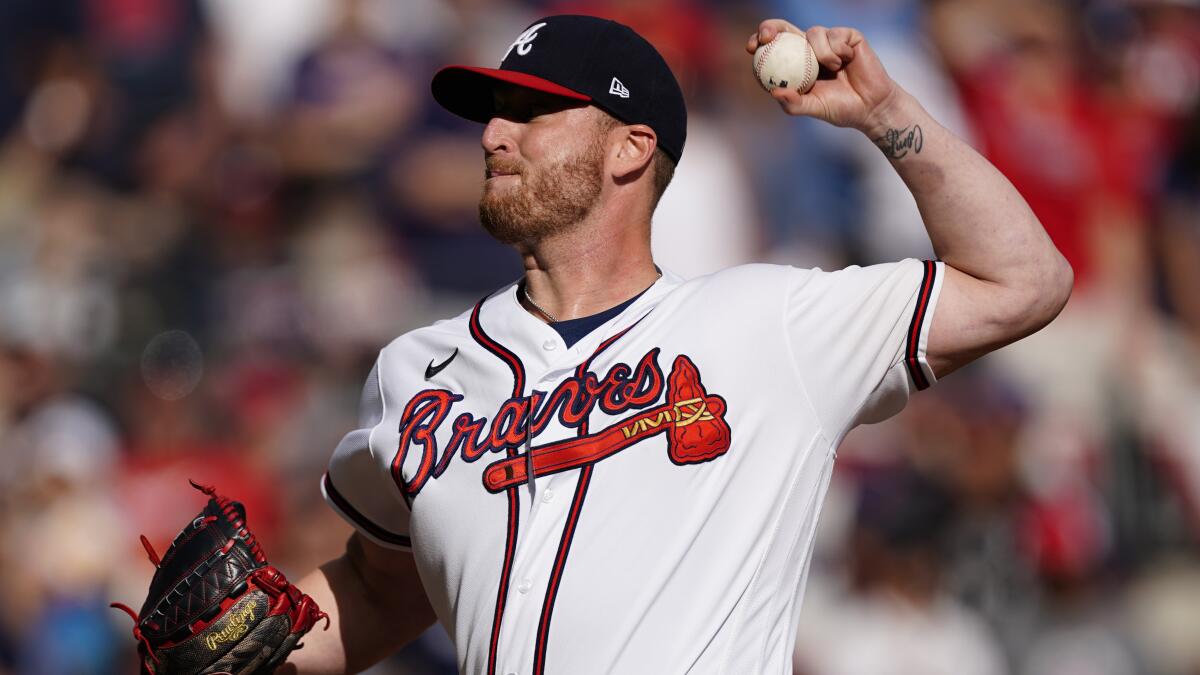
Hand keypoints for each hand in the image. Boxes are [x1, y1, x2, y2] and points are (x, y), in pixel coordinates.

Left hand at [746, 20, 900, 132]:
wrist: (871, 106)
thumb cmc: (841, 109)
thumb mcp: (813, 108)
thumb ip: (794, 103)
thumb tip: (773, 91)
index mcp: (797, 64)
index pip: (774, 48)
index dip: (760, 42)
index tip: (752, 47)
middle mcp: (810, 49)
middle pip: (785, 29)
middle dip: (771, 27)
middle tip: (766, 36)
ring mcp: (829, 40)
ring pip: (814, 32)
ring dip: (821, 52)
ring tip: (834, 68)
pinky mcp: (848, 36)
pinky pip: (835, 34)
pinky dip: (838, 49)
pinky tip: (847, 60)